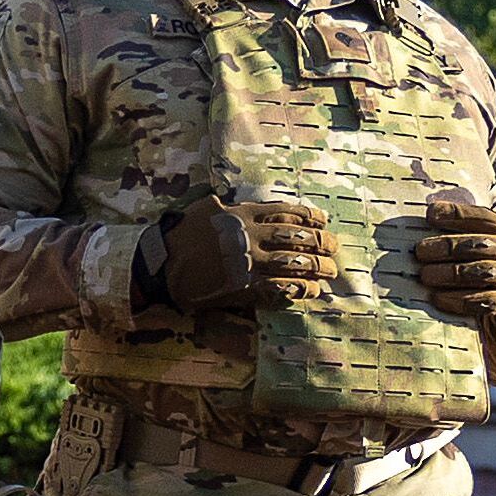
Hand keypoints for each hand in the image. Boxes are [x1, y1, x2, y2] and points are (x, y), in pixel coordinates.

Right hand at [161, 192, 341, 310]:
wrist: (161, 265)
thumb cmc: (181, 235)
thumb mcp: (206, 208)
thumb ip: (231, 205)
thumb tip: (247, 204)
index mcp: (242, 214)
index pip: (285, 212)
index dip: (309, 217)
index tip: (323, 221)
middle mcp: (249, 236)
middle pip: (296, 238)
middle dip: (320, 243)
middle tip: (334, 248)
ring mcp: (248, 263)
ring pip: (294, 264)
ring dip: (316, 268)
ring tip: (329, 271)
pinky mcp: (243, 287)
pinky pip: (279, 288)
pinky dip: (299, 290)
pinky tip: (311, 291)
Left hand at [408, 182, 495, 327]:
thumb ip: (471, 227)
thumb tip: (430, 214)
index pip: (480, 217)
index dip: (454, 214)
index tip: (430, 215)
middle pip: (475, 245)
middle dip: (444, 247)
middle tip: (420, 251)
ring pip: (475, 273)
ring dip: (446, 274)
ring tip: (425, 275)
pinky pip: (479, 301)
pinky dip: (455, 300)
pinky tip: (437, 298)